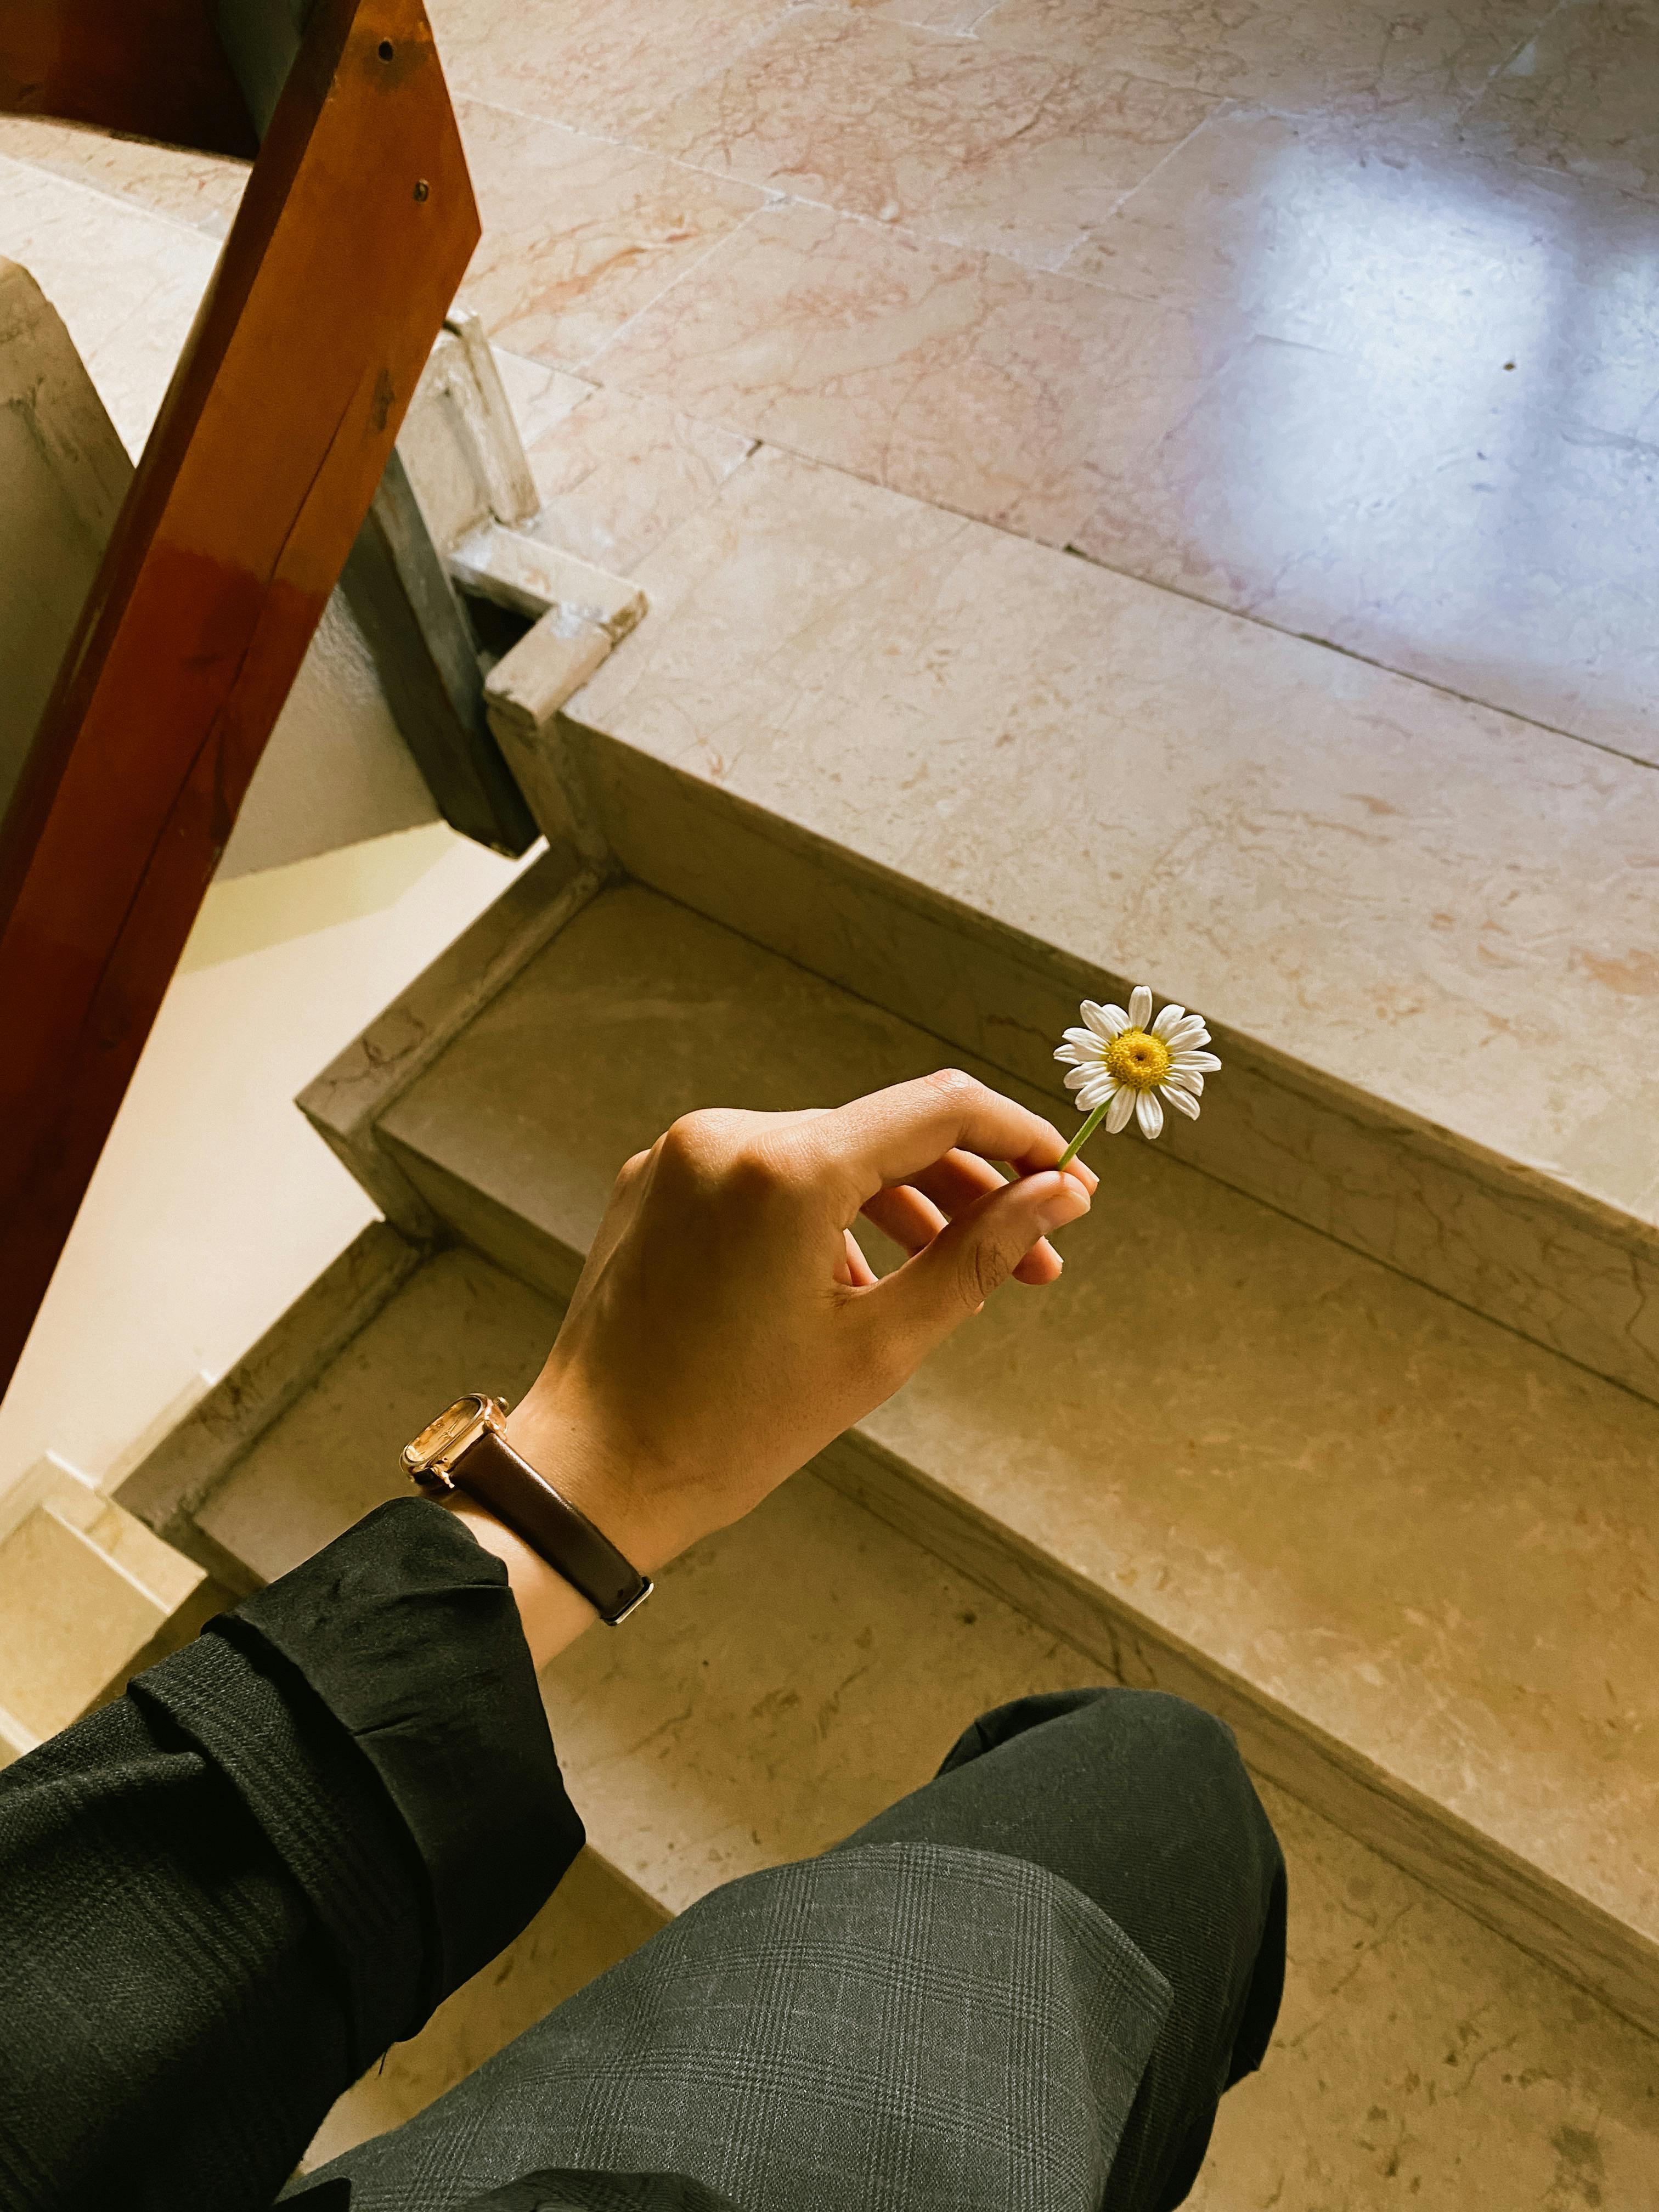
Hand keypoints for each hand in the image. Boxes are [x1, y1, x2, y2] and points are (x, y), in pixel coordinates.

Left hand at [499, 1070, 1092, 1601]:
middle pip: (885, 1132)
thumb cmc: (732, 1428)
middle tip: (1033, 1257)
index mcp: (785, 1168)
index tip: (1069, 1186)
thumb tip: (1057, 1196)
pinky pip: (767, 1176)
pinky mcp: (657, 1182)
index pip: (939, 1109)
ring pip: (828, 1153)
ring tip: (950, 1279)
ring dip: (899, 1206)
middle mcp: (727, 1136)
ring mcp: (683, 1154)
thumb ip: (979, 1258)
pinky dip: (824, 1215)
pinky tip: (852, 1285)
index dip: (1019, 1140)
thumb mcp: (880, 1347)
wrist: (593, 1472)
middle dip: (966, 1192)